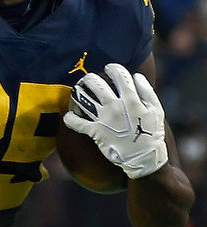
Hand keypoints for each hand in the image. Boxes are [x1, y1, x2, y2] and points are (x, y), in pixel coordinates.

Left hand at [63, 63, 167, 178]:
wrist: (144, 158)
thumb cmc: (151, 133)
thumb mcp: (156, 110)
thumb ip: (147, 91)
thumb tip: (136, 76)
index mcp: (132, 100)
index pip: (119, 75)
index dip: (112, 68)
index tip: (109, 68)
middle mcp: (115, 106)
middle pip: (95, 83)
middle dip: (89, 78)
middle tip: (89, 80)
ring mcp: (103, 119)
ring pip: (82, 98)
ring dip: (77, 92)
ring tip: (78, 92)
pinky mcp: (95, 131)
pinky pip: (75, 122)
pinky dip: (70, 118)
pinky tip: (70, 115)